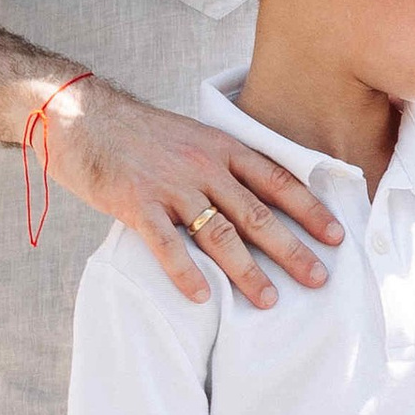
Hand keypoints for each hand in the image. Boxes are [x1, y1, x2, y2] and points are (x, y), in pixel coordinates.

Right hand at [55, 80, 339, 309]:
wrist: (77, 113)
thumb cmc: (136, 132)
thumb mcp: (190, 135)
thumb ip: (220, 162)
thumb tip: (255, 194)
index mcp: (220, 147)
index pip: (277, 180)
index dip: (309, 210)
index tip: (336, 237)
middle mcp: (202, 165)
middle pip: (257, 214)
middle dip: (292, 249)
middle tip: (319, 280)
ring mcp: (169, 185)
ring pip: (218, 234)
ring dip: (247, 271)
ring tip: (269, 301)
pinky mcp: (134, 203)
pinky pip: (166, 244)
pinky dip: (185, 273)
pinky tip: (202, 299)